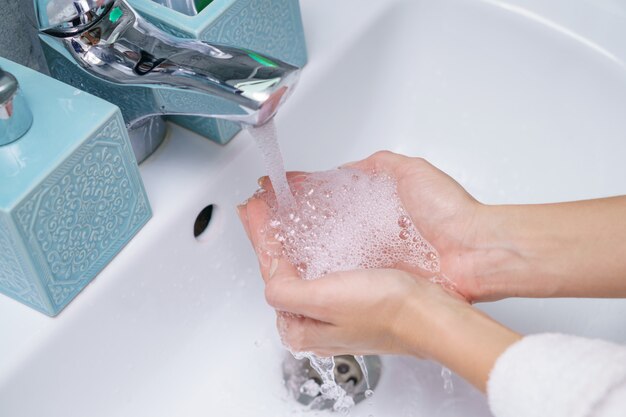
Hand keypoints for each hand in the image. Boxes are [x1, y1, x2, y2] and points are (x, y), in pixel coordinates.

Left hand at [237, 196, 520, 390]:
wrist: (432, 312)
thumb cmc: (386, 311)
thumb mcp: (322, 301)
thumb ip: (284, 289)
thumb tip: (270, 270)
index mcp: (301, 328)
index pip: (270, 271)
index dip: (260, 235)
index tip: (253, 207)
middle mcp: (315, 321)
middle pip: (282, 269)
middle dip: (271, 235)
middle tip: (261, 205)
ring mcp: (335, 307)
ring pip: (301, 265)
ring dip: (290, 236)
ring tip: (281, 211)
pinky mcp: (355, 294)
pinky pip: (323, 263)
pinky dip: (313, 242)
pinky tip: (315, 229)